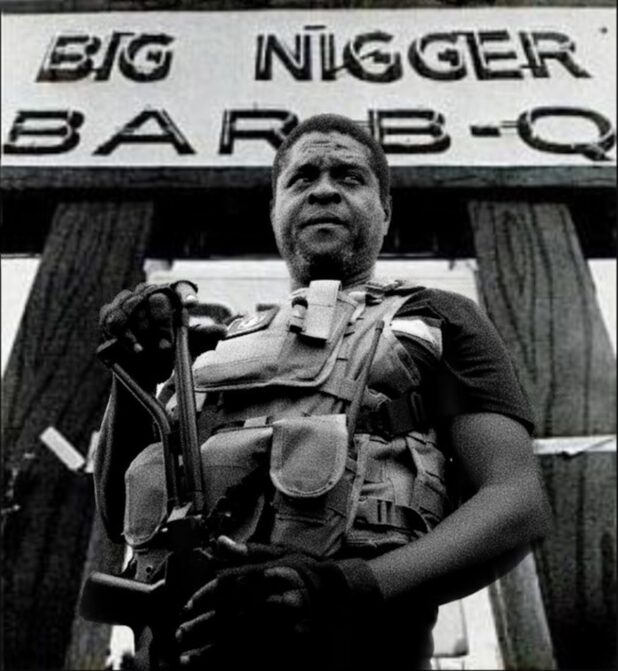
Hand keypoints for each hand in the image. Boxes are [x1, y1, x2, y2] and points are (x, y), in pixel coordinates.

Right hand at [99, 282, 225, 383]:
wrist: (141, 370)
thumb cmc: (167, 352)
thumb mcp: (187, 346)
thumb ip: (203, 336)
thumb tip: (223, 331)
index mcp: (170, 297)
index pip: (180, 287)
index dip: (185, 293)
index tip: (192, 305)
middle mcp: (149, 293)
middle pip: (157, 298)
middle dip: (162, 324)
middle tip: (166, 347)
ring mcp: (127, 301)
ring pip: (134, 309)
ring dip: (143, 333)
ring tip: (149, 352)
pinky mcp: (109, 313)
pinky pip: (115, 321)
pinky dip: (126, 337)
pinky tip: (136, 349)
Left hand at [174, 538, 383, 667]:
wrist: (341, 594)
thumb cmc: (304, 570)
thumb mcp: (280, 554)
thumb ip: (248, 552)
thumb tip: (219, 542)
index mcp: (274, 571)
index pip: (235, 583)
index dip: (208, 596)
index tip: (187, 607)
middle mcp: (280, 596)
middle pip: (234, 614)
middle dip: (204, 627)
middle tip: (179, 634)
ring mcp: (288, 623)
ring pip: (244, 640)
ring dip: (212, 652)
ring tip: (186, 659)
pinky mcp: (294, 644)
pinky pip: (260, 657)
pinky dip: (234, 665)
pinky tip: (214, 670)